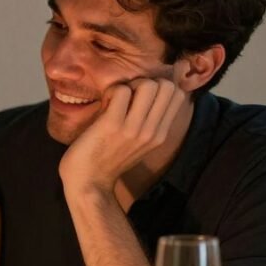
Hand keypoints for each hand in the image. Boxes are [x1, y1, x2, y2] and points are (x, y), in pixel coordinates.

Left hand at [59, 77, 188, 194]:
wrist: (87, 183)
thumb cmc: (106, 158)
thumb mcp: (137, 142)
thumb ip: (147, 121)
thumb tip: (151, 91)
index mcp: (160, 134)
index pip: (177, 95)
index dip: (158, 86)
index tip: (138, 98)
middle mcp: (151, 131)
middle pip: (167, 86)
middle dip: (145, 82)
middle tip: (126, 97)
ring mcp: (133, 129)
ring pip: (147, 84)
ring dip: (128, 85)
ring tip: (114, 100)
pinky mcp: (112, 125)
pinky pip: (120, 90)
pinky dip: (110, 91)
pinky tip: (103, 105)